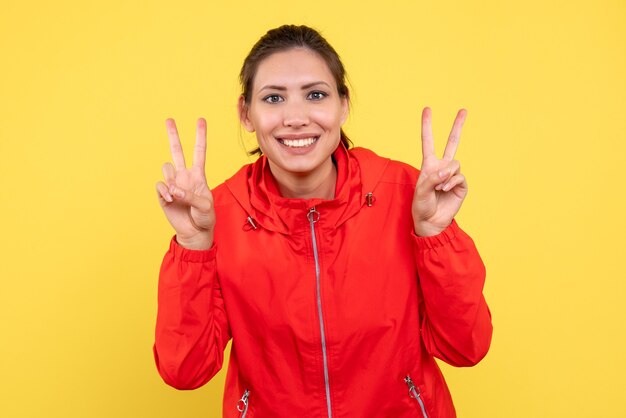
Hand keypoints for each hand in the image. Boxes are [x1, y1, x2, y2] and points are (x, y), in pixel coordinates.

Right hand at [156, 118, 214, 249]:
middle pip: (178, 151)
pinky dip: (164, 191)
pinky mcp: (163, 194)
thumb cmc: (204, 218)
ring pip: (166, 168)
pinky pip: (160, 185)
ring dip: (170, 179)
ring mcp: (173, 184)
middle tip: (169, 119)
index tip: (201, 120)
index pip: (199, 151)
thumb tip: (173, 188)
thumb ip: (189, 196)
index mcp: (198, 175)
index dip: (200, 136)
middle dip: (173, 135)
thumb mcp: (204, 206)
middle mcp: (185, 176)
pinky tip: (170, 200)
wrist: (195, 232)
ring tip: (176, 194)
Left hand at [412, 107, 467, 236]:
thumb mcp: (420, 191)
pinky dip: (451, 182)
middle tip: (464, 110)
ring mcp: (453, 175)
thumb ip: (432, 179)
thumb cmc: (422, 206)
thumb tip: (447, 170)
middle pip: (452, 142)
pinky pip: (459, 176)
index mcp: (429, 165)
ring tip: (439, 188)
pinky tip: (445, 190)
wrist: (431, 221)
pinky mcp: (461, 185)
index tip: (427, 109)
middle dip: (458, 126)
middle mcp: (442, 167)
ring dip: (446, 175)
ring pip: (455, 163)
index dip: (427, 126)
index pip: (428, 142)